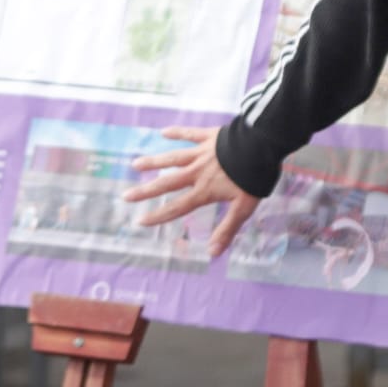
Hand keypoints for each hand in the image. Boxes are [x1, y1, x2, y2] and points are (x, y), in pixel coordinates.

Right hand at [125, 126, 260, 256]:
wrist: (261, 146)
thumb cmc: (254, 178)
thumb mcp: (243, 208)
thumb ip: (227, 229)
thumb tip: (212, 254)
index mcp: (204, 190)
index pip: (177, 207)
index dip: (158, 215)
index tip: (140, 221)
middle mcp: (197, 172)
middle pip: (166, 183)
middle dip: (145, 191)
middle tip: (125, 195)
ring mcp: (200, 153)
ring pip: (172, 158)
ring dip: (153, 162)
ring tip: (135, 164)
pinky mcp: (208, 137)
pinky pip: (189, 134)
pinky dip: (176, 133)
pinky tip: (163, 132)